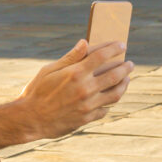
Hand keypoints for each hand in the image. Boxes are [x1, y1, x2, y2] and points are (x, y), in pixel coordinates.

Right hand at [18, 40, 132, 139]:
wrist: (31, 119)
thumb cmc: (37, 91)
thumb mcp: (49, 70)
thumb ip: (70, 58)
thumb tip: (84, 43)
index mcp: (75, 73)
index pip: (101, 56)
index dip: (113, 48)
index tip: (121, 44)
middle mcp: (85, 88)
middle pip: (114, 75)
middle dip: (125, 67)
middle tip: (129, 63)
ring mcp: (88, 105)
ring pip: (116, 93)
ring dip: (124, 84)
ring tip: (127, 79)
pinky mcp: (88, 118)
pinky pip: (105, 108)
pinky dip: (110, 101)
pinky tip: (110, 97)